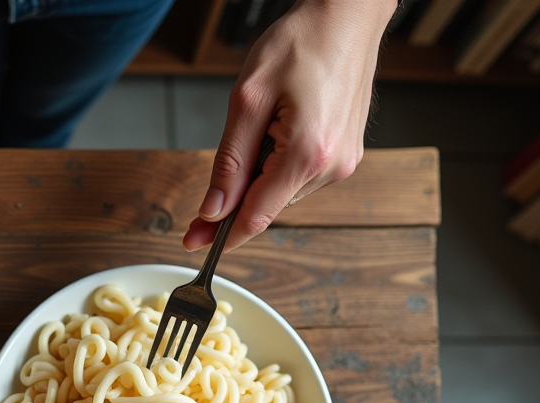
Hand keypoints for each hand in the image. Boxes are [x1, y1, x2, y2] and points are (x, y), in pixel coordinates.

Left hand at [183, 0, 396, 252]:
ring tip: (262, 126)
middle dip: (236, 200)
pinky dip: (278, 165)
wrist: (347, 16)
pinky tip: (278, 130)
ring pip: (282, 191)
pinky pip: (300, 175)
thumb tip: (213, 210)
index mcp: (306, 156)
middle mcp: (331, 167)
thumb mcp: (248, 100)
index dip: (220, 236)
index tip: (192, 243)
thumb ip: (230, 162)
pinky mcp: (346, 153)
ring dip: (260, 177)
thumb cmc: (301, 43)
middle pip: (267, 205)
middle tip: (211, 185)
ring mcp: (342, 162)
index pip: (255, 217)